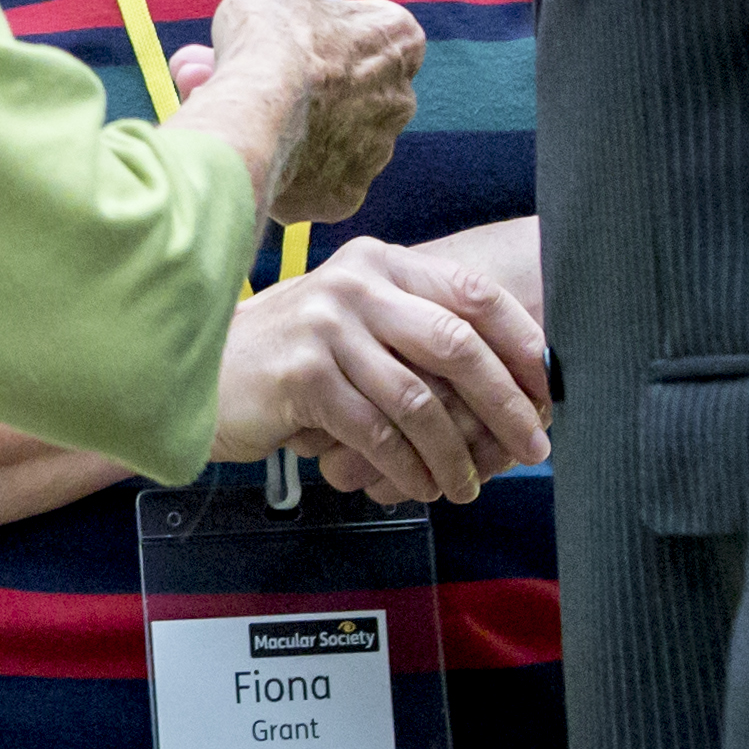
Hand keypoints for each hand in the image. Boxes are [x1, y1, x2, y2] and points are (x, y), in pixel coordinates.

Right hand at [169, 0, 423, 224]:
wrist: (254, 110)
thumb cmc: (267, 40)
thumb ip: (304, 5)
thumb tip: (314, 9)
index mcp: (397, 39)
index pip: (378, 33)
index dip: (333, 35)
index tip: (300, 37)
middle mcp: (399, 99)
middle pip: (355, 92)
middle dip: (314, 88)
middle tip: (262, 82)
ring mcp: (376, 152)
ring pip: (332, 141)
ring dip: (298, 130)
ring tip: (246, 119)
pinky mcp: (346, 196)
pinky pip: (315, 182)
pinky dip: (287, 171)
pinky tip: (253, 154)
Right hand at [209, 234, 549, 503]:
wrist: (199, 369)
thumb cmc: (289, 355)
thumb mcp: (352, 321)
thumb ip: (414, 330)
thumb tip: (507, 376)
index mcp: (381, 262)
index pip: (473, 293)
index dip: (522, 342)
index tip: (549, 388)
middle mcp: (357, 283)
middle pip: (458, 344)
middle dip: (506, 403)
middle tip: (533, 445)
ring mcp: (328, 327)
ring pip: (420, 400)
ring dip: (455, 453)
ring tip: (467, 485)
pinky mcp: (304, 376)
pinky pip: (378, 432)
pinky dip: (408, 468)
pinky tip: (421, 486)